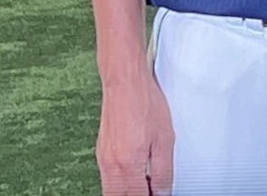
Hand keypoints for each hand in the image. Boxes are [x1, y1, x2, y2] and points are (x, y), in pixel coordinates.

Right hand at [96, 75, 174, 195]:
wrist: (125, 81)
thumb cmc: (145, 103)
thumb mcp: (165, 138)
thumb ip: (163, 171)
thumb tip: (163, 192)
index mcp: (128, 164)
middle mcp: (110, 165)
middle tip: (151, 192)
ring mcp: (103, 158)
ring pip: (111, 190)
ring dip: (127, 193)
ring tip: (146, 186)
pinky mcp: (101, 151)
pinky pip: (108, 178)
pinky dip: (120, 184)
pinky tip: (134, 177)